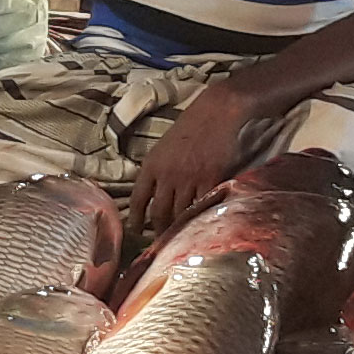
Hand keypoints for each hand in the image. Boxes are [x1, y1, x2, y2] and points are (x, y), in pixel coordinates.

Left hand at [130, 80, 260, 234]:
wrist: (217, 112)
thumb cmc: (191, 126)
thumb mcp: (164, 146)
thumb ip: (157, 169)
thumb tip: (153, 192)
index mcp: (152, 164)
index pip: (138, 198)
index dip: (135, 219)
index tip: (136, 230)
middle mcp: (167, 175)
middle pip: (158, 213)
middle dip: (158, 230)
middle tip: (161, 242)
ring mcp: (188, 179)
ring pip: (180, 214)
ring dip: (179, 228)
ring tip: (179, 238)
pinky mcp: (210, 180)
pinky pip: (202, 207)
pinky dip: (200, 217)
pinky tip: (200, 225)